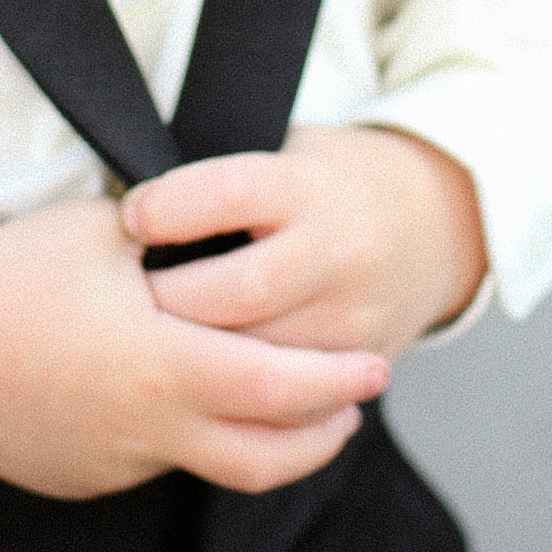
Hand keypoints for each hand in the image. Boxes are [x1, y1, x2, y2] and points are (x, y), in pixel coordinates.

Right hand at [0, 192, 387, 499]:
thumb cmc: (4, 277)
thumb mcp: (102, 235)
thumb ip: (181, 244)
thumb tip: (231, 237)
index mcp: (164, 365)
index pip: (281, 388)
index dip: (337, 381)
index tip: (375, 366)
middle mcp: (148, 429)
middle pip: (268, 453)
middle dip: (324, 427)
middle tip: (356, 399)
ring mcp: (115, 463)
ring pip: (214, 464)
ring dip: (266, 441)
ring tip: (292, 410)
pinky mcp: (85, 479)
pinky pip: (153, 462)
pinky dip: (185, 435)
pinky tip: (179, 396)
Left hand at [124, 125, 487, 361]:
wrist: (430, 223)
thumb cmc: (325, 183)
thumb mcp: (283, 153)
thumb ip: (222, 183)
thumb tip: (130, 213)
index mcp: (310, 187)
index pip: (229, 193)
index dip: (168, 208)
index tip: (130, 218)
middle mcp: (338, 252)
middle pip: (239, 292)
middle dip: (169, 304)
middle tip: (121, 306)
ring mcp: (353, 316)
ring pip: (260, 358)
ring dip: (198, 360)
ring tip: (148, 353)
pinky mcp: (359, 364)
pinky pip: (290, 398)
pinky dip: (242, 397)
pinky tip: (201, 388)